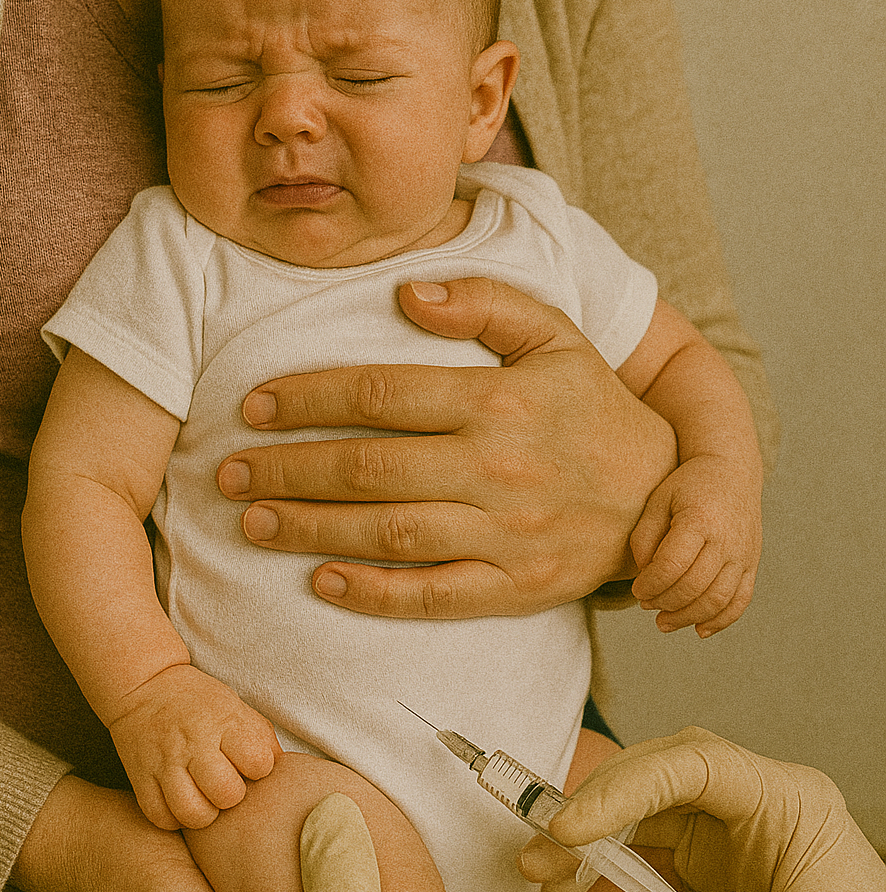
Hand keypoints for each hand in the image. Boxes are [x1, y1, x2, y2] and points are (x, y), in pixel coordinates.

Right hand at [108, 664, 280, 830]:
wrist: (143, 687)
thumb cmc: (199, 701)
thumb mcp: (236, 707)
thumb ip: (261, 738)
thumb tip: (281, 772)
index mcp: (223, 721)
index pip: (258, 763)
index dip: (258, 769)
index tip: (247, 763)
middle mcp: (192, 742)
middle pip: (227, 794)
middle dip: (232, 796)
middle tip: (225, 785)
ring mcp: (164, 762)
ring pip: (193, 813)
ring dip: (205, 814)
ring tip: (205, 799)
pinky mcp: (140, 777)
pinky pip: (162, 818)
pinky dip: (175, 819)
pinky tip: (181, 802)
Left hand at [217, 278, 677, 617]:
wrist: (664, 498)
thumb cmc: (593, 410)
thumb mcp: (556, 336)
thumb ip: (484, 303)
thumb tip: (404, 294)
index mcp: (499, 401)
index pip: (381, 395)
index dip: (307, 399)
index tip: (253, 407)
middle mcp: (498, 468)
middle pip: (369, 468)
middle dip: (287, 469)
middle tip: (228, 473)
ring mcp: (507, 534)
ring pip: (388, 534)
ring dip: (311, 529)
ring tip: (252, 523)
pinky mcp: (516, 589)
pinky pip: (434, 596)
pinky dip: (374, 594)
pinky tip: (320, 582)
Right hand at [519, 727, 885, 891]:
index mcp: (787, 799)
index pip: (693, 766)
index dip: (625, 789)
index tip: (572, 828)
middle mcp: (756, 801)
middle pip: (658, 774)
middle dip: (597, 807)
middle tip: (544, 849)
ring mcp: (734, 829)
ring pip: (646, 807)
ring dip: (593, 835)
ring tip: (545, 873)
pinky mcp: (716, 862)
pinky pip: (650, 845)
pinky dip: (609, 863)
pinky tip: (578, 887)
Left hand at [628, 455, 762, 634]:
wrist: (731, 471)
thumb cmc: (686, 487)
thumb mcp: (658, 502)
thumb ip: (644, 539)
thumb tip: (645, 578)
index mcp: (699, 520)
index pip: (672, 566)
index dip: (650, 585)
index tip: (637, 589)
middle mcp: (726, 540)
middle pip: (694, 586)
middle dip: (664, 602)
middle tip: (646, 604)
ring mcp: (743, 554)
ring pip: (718, 600)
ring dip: (688, 617)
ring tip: (663, 621)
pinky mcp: (752, 563)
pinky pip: (740, 600)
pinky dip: (721, 620)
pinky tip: (698, 629)